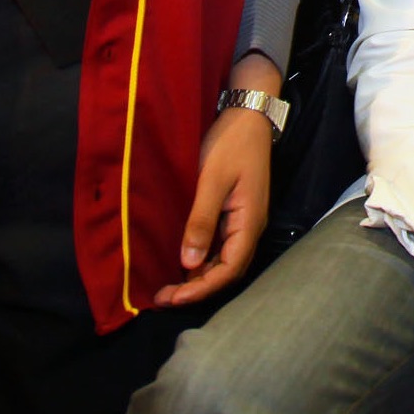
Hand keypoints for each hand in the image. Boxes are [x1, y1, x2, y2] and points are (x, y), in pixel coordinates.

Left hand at [152, 105, 270, 306]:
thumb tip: (189, 263)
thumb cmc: (231, 144)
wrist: (248, 115)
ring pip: (224, 261)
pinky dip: (202, 260)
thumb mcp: (212, 180)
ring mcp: (244, 220)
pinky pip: (221, 246)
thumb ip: (201, 221)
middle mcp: (250, 227)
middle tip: (163, 299)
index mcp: (250, 221)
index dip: (202, 288)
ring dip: (199, 277)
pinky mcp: (235, 212)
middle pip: (228, 271)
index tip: (174, 298)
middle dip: (197, 289)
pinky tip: (183, 263)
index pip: (230, 269)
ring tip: (168, 288)